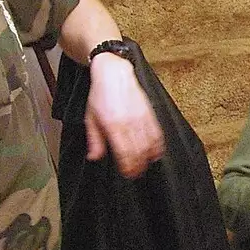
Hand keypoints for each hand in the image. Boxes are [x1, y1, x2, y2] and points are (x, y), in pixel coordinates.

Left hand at [85, 54, 164, 178]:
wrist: (114, 74)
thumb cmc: (100, 95)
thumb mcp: (90, 118)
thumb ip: (94, 140)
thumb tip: (94, 157)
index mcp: (113, 125)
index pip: (124, 153)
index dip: (127, 167)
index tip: (127, 174)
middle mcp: (129, 123)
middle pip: (139, 152)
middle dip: (138, 166)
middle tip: (135, 174)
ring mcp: (142, 118)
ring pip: (149, 145)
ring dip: (148, 158)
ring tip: (144, 165)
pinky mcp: (150, 114)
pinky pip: (158, 134)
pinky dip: (158, 146)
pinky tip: (155, 153)